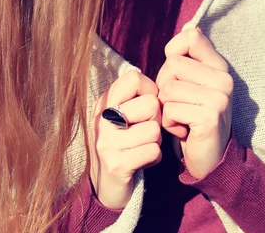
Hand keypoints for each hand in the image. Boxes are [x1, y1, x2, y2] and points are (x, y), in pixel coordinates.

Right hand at [90, 71, 161, 208]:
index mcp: (104, 102)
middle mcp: (102, 119)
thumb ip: (135, 96)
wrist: (104, 184)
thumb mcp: (121, 113)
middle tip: (145, 130)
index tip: (147, 105)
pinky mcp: (117, 165)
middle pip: (151, 104)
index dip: (150, 90)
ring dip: (155, 141)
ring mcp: (107, 142)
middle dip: (156, 119)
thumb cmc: (123, 141)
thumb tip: (162, 85)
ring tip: (143, 145)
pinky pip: (153, 151)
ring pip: (154, 130)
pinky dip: (154, 158)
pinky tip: (143, 160)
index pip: (134, 79)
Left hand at [156, 27, 233, 179]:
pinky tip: (184, 130)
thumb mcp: (193, 83)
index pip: (191, 37)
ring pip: (168, 87)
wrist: (210, 158)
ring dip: (166, 107)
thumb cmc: (192, 116)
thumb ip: (189, 58)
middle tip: (180, 104)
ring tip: (182, 118)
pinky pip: (171, 109)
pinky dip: (170, 123)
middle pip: (172, 64)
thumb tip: (188, 27)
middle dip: (165, 86)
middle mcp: (223, 78)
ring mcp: (219, 97)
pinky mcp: (210, 116)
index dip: (173, 52)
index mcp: (219, 66)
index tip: (177, 73)